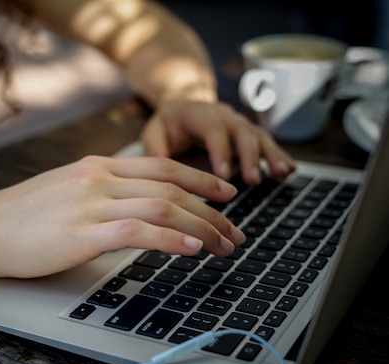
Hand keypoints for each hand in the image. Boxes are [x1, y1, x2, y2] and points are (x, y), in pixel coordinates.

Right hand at [0, 155, 245, 277]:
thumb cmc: (18, 217)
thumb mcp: (64, 192)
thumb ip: (99, 193)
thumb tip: (131, 207)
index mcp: (96, 166)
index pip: (162, 166)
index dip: (201, 178)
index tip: (225, 193)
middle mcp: (99, 177)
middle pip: (171, 188)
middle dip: (211, 210)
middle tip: (234, 231)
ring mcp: (91, 203)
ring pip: (163, 208)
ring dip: (201, 228)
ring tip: (223, 246)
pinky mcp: (82, 232)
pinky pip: (138, 230)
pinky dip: (171, 240)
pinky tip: (191, 251)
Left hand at [140, 97, 295, 185]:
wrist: (183, 104)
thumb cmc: (167, 124)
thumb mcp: (153, 131)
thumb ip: (154, 147)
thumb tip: (158, 166)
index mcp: (198, 113)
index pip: (212, 129)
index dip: (220, 151)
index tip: (224, 175)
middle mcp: (223, 114)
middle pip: (241, 131)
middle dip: (250, 156)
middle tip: (253, 181)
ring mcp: (238, 122)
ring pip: (258, 135)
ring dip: (270, 155)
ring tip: (281, 173)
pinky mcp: (248, 132)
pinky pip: (266, 141)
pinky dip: (278, 154)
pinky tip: (289, 169)